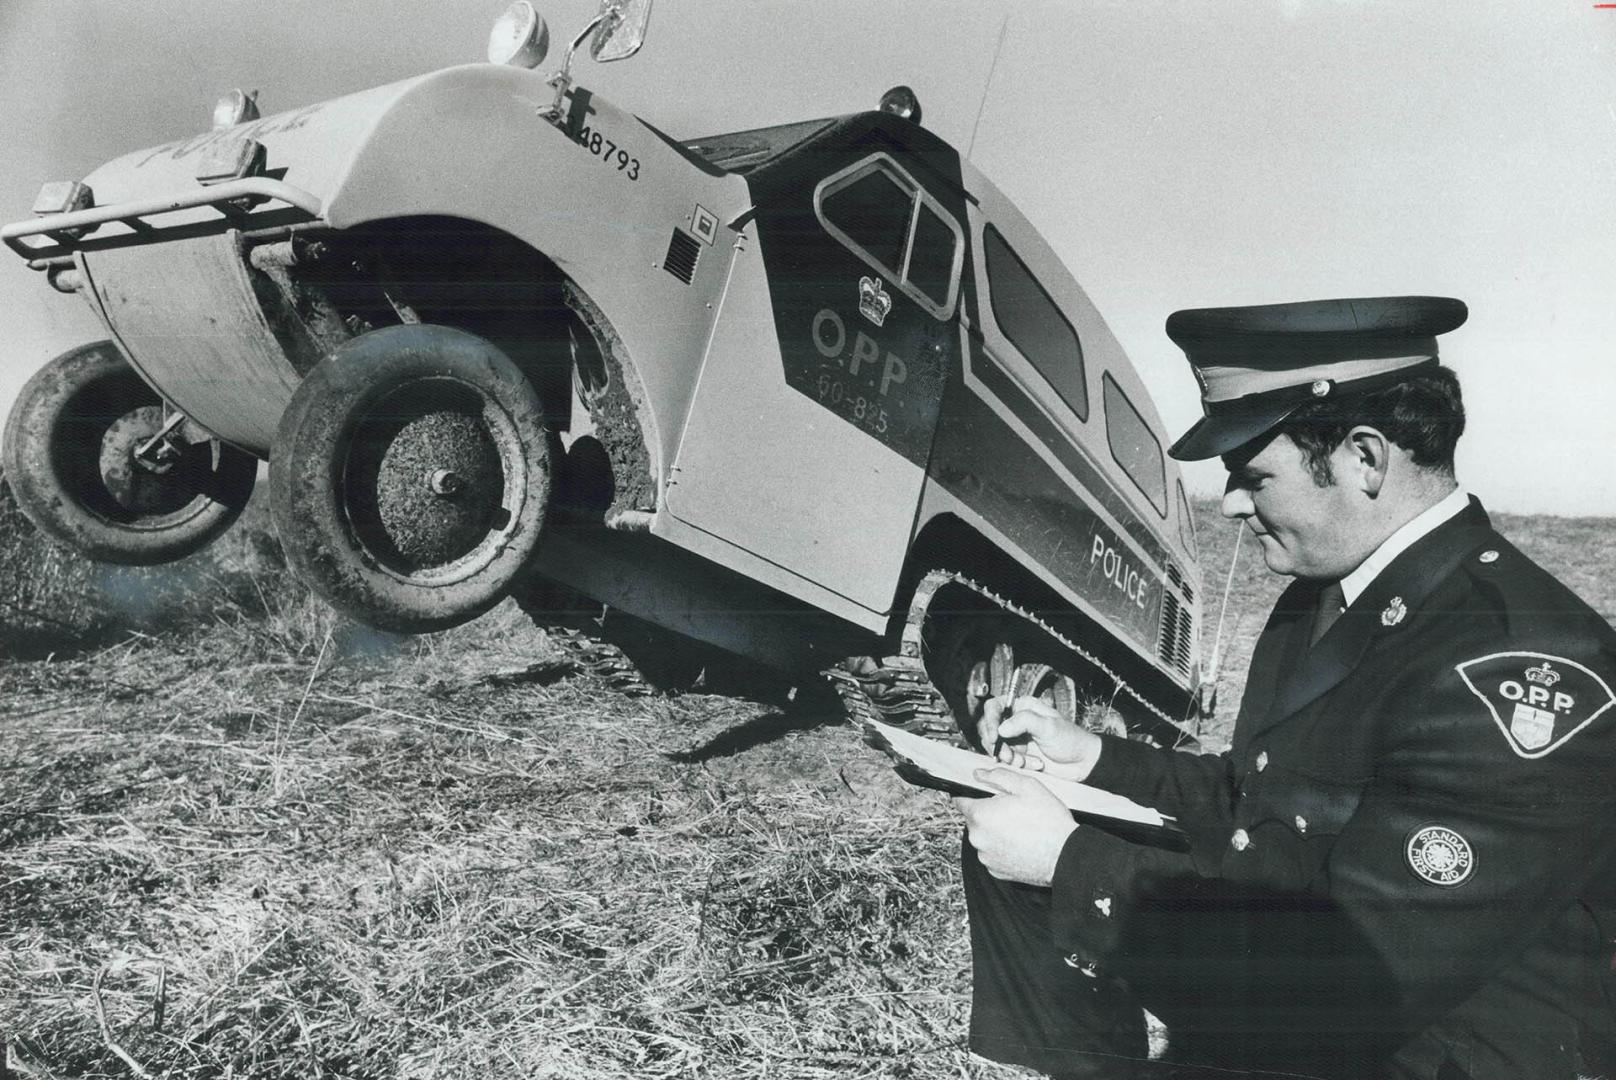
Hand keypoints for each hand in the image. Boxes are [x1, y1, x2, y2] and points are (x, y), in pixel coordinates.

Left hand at [955, 768, 1077, 885]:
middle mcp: (977, 838)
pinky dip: (1003, 849)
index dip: (971, 795)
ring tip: (1020, 829)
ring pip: (984, 837)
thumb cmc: (1048, 820)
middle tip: (1012, 810)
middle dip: (988, 813)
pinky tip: (1021, 844)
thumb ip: (999, 775)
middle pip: (974, 820)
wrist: (1065, 856)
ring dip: (995, 832)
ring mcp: (986, 857)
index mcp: (980, 815)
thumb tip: (979, 774)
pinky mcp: (996, 871)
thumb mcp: (1027, 786)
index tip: (983, 795)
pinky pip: (993, 854)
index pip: (960, 801)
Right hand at [977, 696, 1101, 781]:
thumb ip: (1024, 722)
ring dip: (1008, 757)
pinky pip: (1006, 760)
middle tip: (1008, 755)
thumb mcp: (1049, 727)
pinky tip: (1034, 765)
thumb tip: (1001, 728)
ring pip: (996, 747)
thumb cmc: (1070, 740)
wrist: (1082, 764)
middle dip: (997, 745)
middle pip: (990, 728)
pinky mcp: (1019, 755)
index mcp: (1023, 707)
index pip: (994, 707)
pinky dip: (1017, 765)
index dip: (989, 721)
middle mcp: (1016, 721)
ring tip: (1024, 762)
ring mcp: (1016, 739)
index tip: (994, 738)